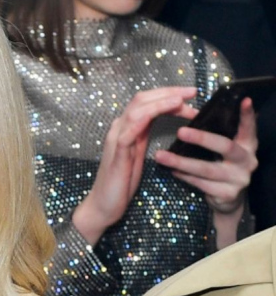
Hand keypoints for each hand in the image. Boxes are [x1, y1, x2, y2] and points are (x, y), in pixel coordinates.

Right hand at [73, 86, 198, 243]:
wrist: (103, 204)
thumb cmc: (122, 182)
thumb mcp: (137, 153)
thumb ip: (145, 135)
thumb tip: (165, 122)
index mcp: (127, 129)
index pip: (147, 102)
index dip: (168, 95)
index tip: (190, 96)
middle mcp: (120, 129)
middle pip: (142, 99)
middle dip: (168, 92)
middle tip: (192, 91)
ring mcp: (116, 140)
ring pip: (136, 111)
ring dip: (160, 102)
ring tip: (180, 100)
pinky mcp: (116, 154)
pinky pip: (127, 132)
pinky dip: (140, 120)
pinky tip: (155, 114)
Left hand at [153, 97, 258, 215]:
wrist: (227, 198)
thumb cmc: (222, 166)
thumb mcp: (225, 150)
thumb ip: (219, 135)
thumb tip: (195, 114)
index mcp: (248, 145)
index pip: (249, 127)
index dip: (247, 115)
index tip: (244, 101)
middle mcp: (247, 160)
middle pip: (225, 146)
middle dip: (202, 138)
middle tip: (180, 131)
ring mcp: (239, 179)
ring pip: (207, 168)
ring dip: (181, 162)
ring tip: (161, 155)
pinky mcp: (227, 194)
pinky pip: (200, 183)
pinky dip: (184, 176)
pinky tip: (171, 170)